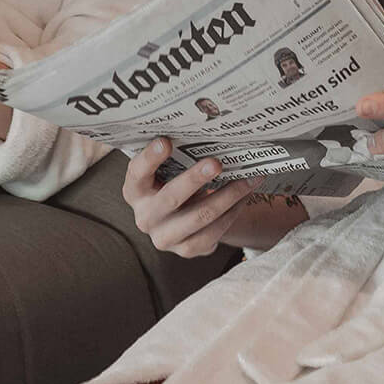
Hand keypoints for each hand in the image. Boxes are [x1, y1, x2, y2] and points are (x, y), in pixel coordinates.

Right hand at [122, 138, 257, 257]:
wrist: (181, 219)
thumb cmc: (173, 183)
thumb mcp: (166, 172)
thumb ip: (175, 158)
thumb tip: (207, 134)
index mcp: (135, 191)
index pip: (137, 173)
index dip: (149, 158)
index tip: (165, 141)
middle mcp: (145, 217)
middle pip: (171, 198)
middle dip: (195, 179)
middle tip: (217, 163)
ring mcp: (164, 237)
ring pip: (199, 217)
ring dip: (228, 196)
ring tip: (247, 178)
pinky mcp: (186, 250)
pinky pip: (213, 232)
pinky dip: (232, 212)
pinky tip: (244, 197)